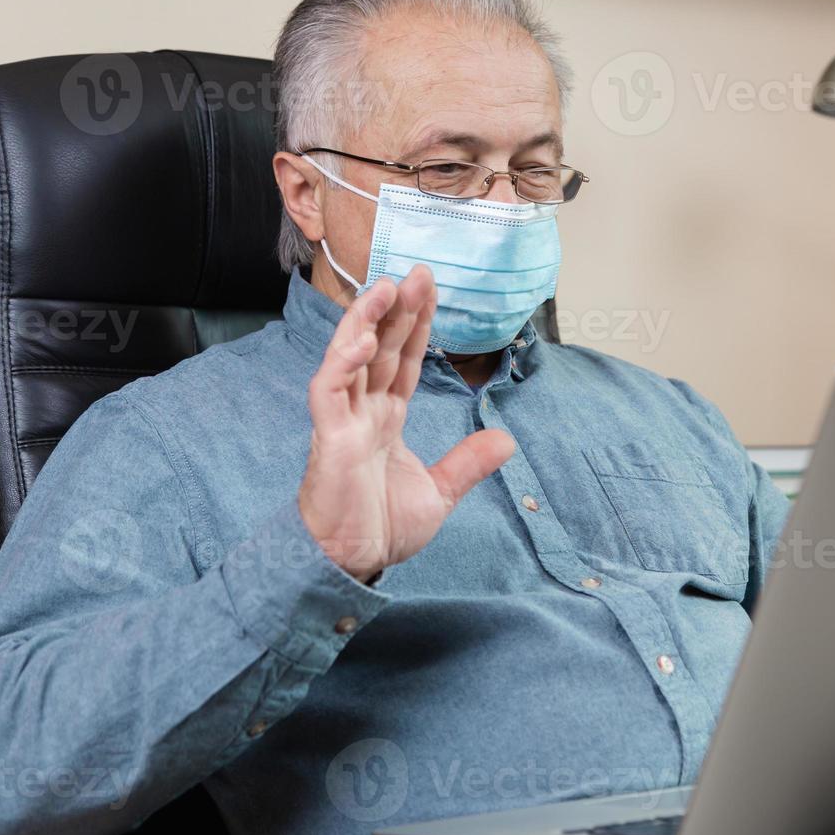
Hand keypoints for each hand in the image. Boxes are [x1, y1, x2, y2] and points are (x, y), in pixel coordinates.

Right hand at [298, 265, 514, 580]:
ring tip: (386, 286)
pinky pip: (330, 391)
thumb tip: (506, 440)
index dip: (417, 326)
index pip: (405, 361)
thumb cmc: (379, 527)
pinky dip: (343, 363)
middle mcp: (363, 411)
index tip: (431, 291)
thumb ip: (467, 463)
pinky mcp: (329, 437)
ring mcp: (343, 420)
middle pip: (382, 349)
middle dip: (398, 309)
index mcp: (386, 419)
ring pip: (351, 358)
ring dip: (367, 321)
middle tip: (417, 272)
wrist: (350, 562)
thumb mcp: (439, 493)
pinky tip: (363, 340)